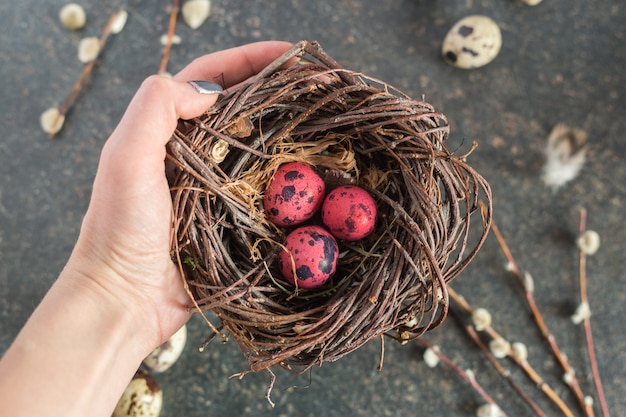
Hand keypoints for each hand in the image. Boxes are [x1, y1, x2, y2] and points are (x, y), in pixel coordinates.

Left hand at [63, 41, 293, 351]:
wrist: (125, 302)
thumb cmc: (119, 231)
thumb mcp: (126, 160)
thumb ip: (155, 109)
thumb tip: (207, 91)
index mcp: (165, 132)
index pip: (210, 79)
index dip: (249, 60)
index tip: (292, 53)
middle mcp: (192, 155)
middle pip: (241, 110)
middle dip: (279, 91)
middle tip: (321, 85)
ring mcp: (213, 188)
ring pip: (258, 148)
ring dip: (289, 131)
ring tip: (326, 120)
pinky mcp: (229, 221)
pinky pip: (266, 192)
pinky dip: (290, 179)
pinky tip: (314, 175)